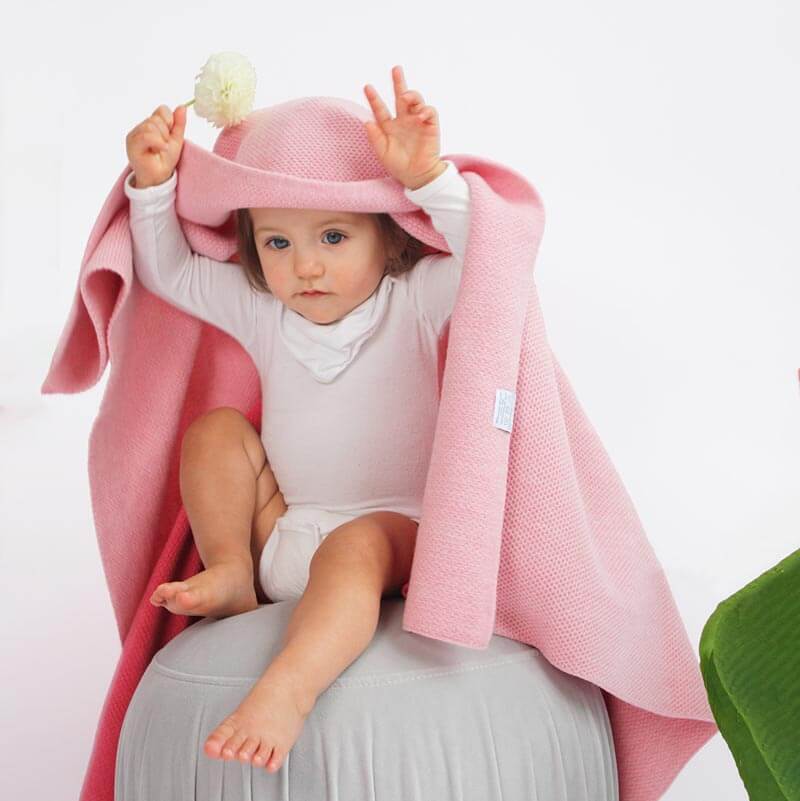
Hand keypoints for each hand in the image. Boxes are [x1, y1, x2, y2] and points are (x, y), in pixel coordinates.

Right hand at [126, 104, 186, 188]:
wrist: (159, 177)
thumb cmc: (165, 160)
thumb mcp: (177, 140)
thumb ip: (179, 124)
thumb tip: (182, 107)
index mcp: (152, 124)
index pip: (162, 110)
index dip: (170, 121)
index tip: (170, 135)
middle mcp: (141, 127)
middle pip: (156, 118)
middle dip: (165, 133)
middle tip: (164, 146)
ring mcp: (135, 134)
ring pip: (150, 125)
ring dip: (161, 139)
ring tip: (160, 150)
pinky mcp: (131, 143)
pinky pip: (145, 135)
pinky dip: (157, 142)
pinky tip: (160, 149)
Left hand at [363, 65, 444, 190]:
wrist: (417, 176)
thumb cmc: (399, 166)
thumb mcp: (382, 153)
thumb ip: (375, 138)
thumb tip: (366, 121)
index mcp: (390, 126)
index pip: (381, 109)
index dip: (374, 99)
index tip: (368, 87)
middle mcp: (404, 120)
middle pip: (401, 97)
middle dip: (398, 82)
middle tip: (396, 69)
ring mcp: (417, 122)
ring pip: (416, 100)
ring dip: (411, 95)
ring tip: (405, 97)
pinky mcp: (431, 126)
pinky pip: (430, 112)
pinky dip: (425, 110)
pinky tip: (420, 116)